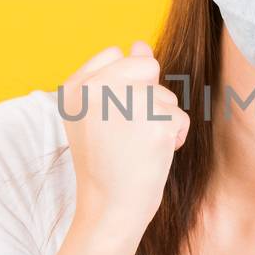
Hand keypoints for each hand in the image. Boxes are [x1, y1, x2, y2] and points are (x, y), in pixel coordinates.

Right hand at [58, 41, 189, 233]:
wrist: (109, 209)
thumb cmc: (106, 163)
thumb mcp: (100, 116)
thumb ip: (118, 77)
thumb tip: (141, 44)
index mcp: (74, 87)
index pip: (116, 54)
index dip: (125, 85)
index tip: (112, 119)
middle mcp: (95, 90)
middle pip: (147, 66)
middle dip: (148, 98)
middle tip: (128, 132)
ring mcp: (125, 104)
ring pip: (166, 95)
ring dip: (162, 121)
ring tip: (137, 147)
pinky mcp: (155, 123)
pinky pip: (180, 117)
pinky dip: (175, 137)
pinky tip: (152, 156)